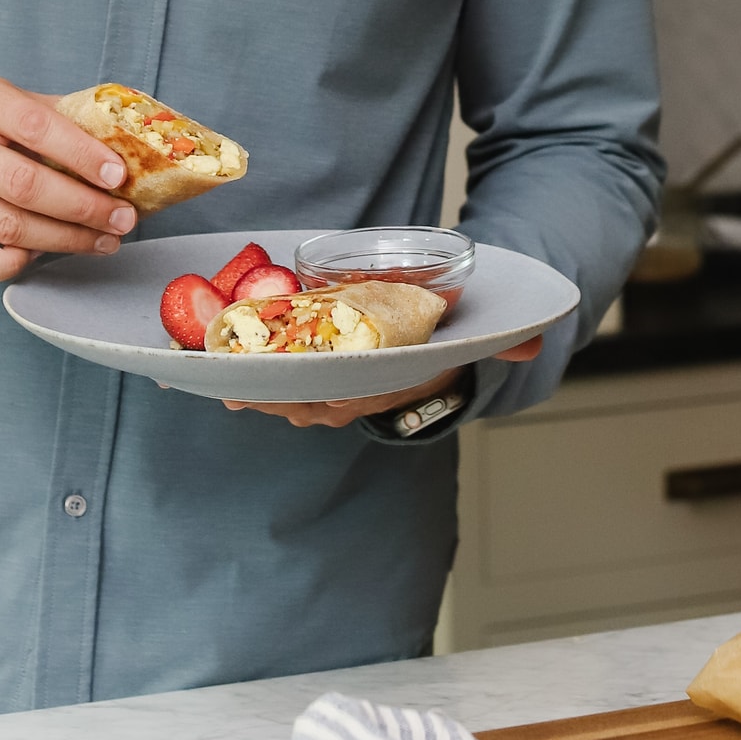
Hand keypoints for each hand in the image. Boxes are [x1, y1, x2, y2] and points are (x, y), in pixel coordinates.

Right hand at [0, 74, 135, 282]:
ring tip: (102, 240)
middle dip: (84, 208)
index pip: (36, 126)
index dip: (82, 155)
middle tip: (122, 219)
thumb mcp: (15, 103)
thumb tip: (126, 146)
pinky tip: (42, 253)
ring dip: (64, 240)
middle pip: (24, 185)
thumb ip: (63, 118)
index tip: (119, 177)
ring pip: (7, 228)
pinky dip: (14, 265)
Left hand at [225, 335, 543, 428]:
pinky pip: (268, 389)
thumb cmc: (436, 346)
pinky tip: (207, 380)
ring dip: (246, 388)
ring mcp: (325, 395)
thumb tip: (532, 344)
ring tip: (209, 378)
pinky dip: (240, 384)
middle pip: (302, 398)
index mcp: (384, 385)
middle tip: (233, 382)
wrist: (426, 363)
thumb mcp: (469, 342)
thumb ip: (501, 341)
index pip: (349, 392)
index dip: (317, 391)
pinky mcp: (304, 384)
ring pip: (280, 397)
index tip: (290, 387)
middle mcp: (351, 397)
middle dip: (267, 391)